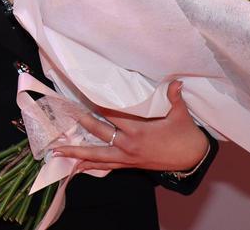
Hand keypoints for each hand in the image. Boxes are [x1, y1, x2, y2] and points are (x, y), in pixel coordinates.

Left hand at [51, 80, 207, 172]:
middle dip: (82, 122)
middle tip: (66, 112)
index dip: (98, 104)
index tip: (84, 93)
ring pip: (97, 156)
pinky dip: (91, 166)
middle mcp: (128, 145)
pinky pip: (106, 166)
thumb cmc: (185, 135)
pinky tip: (76, 167)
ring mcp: (127, 158)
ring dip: (77, 153)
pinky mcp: (128, 165)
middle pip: (99, 133)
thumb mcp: (180, 115)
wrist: (191, 160)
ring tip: (57, 151)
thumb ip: (173, 97)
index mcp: (138, 131)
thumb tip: (176, 82)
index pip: (113, 115)